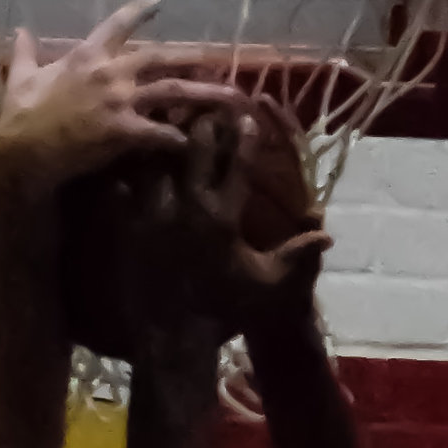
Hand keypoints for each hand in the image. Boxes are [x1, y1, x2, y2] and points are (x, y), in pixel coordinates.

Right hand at [0, 0, 232, 190]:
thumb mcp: (22, 77)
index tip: (161, 2)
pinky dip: (178, 137)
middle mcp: (111, 71)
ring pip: (173, 91)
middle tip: (216, 58)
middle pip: (161, 57)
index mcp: (88, 54)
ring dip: (204, 93)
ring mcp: (121, 101)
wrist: (24, 150)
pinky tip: (193, 141)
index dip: (141, 11)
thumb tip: (20, 30)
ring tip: (231, 98)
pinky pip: (161, 133)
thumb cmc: (21, 115)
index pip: (119, 24)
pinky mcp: (124, 132)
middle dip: (191, 57)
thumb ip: (26, 51)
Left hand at [116, 104, 330, 358]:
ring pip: (154, 157)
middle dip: (200, 123)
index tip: (247, 115)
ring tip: (163, 118)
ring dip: (161, 138)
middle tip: (203, 106)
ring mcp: (152, 215)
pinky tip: (127, 155)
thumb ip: (297, 259)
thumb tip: (327, 235)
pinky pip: (119, 186)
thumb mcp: (269, 288)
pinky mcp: (127, 228)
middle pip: (193, 146)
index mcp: (223, 216)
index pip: (238, 162)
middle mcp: (187, 207)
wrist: (173, 341)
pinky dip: (124, 168)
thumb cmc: (224, 313)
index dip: (244, 135)